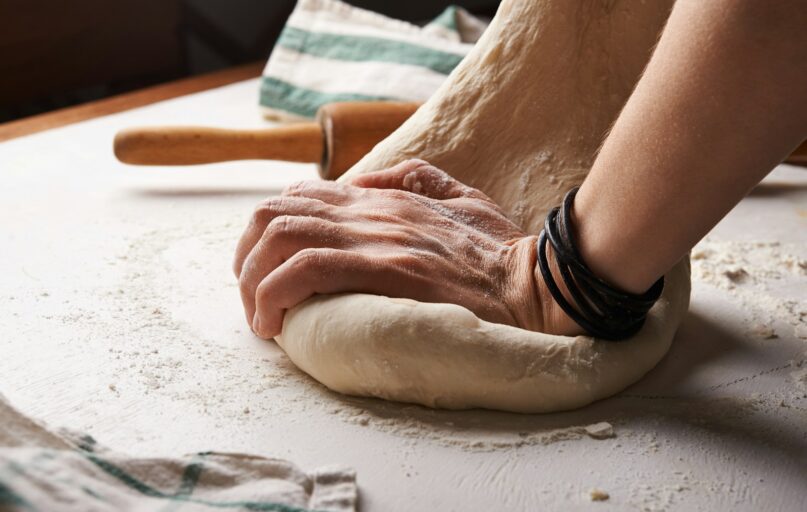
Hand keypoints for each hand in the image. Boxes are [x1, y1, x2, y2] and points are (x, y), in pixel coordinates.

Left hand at [234, 159, 577, 338]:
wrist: (537, 284)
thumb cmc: (501, 252)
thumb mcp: (461, 196)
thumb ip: (415, 178)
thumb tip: (367, 180)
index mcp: (383, 197)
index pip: (300, 196)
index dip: (269, 232)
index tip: (269, 272)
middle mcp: (371, 210)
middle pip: (275, 213)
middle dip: (246, 257)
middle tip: (254, 299)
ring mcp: (377, 238)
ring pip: (280, 237)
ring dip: (253, 280)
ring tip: (261, 318)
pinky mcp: (385, 269)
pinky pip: (305, 270)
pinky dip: (274, 294)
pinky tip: (275, 324)